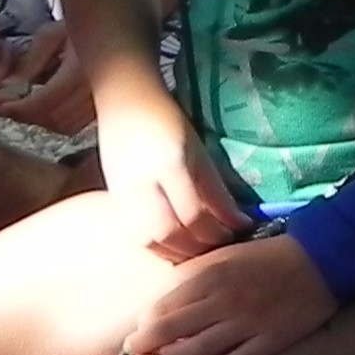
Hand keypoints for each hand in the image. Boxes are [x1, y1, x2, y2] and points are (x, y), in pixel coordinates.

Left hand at [0, 26, 93, 135]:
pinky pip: (76, 124)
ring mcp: (102, 100)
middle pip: (56, 118)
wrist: (110, 29)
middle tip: (7, 109)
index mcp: (82, 69)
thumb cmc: (79, 27)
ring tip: (25, 109)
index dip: (22, 109)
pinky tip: (45, 109)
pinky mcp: (102, 107)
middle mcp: (96, 89)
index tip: (1, 108)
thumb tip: (9, 88)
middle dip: (28, 117)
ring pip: (66, 126)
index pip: (47, 101)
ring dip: (42, 121)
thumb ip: (30, 63)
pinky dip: (57, 122)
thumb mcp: (51, 36)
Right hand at [98, 102, 246, 261]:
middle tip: (224, 247)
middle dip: (199, 247)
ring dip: (178, 253)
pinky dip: (159, 247)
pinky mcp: (112, 199)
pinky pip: (135, 234)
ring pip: (148, 240)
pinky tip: (177, 247)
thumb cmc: (168, 120)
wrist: (124, 100)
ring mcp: (122, 193)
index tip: (242, 232)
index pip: (194, 212)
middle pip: (169, 232)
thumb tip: (237, 222)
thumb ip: (215, 189)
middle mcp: (141, 183)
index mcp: (169, 164)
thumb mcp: (198, 150)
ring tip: (203, 252)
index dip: (220, 229)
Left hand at [126, 231, 336, 354]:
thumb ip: (196, 274)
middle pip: (173, 330)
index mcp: (213, 275)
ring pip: (198, 349)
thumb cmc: (269, 256)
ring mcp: (249, 324)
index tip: (137, 331)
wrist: (323, 260)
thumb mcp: (227, 254)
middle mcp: (226, 301)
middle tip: (134, 352)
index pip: (165, 305)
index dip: (145, 322)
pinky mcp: (270, 340)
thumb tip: (165, 296)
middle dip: (146, 344)